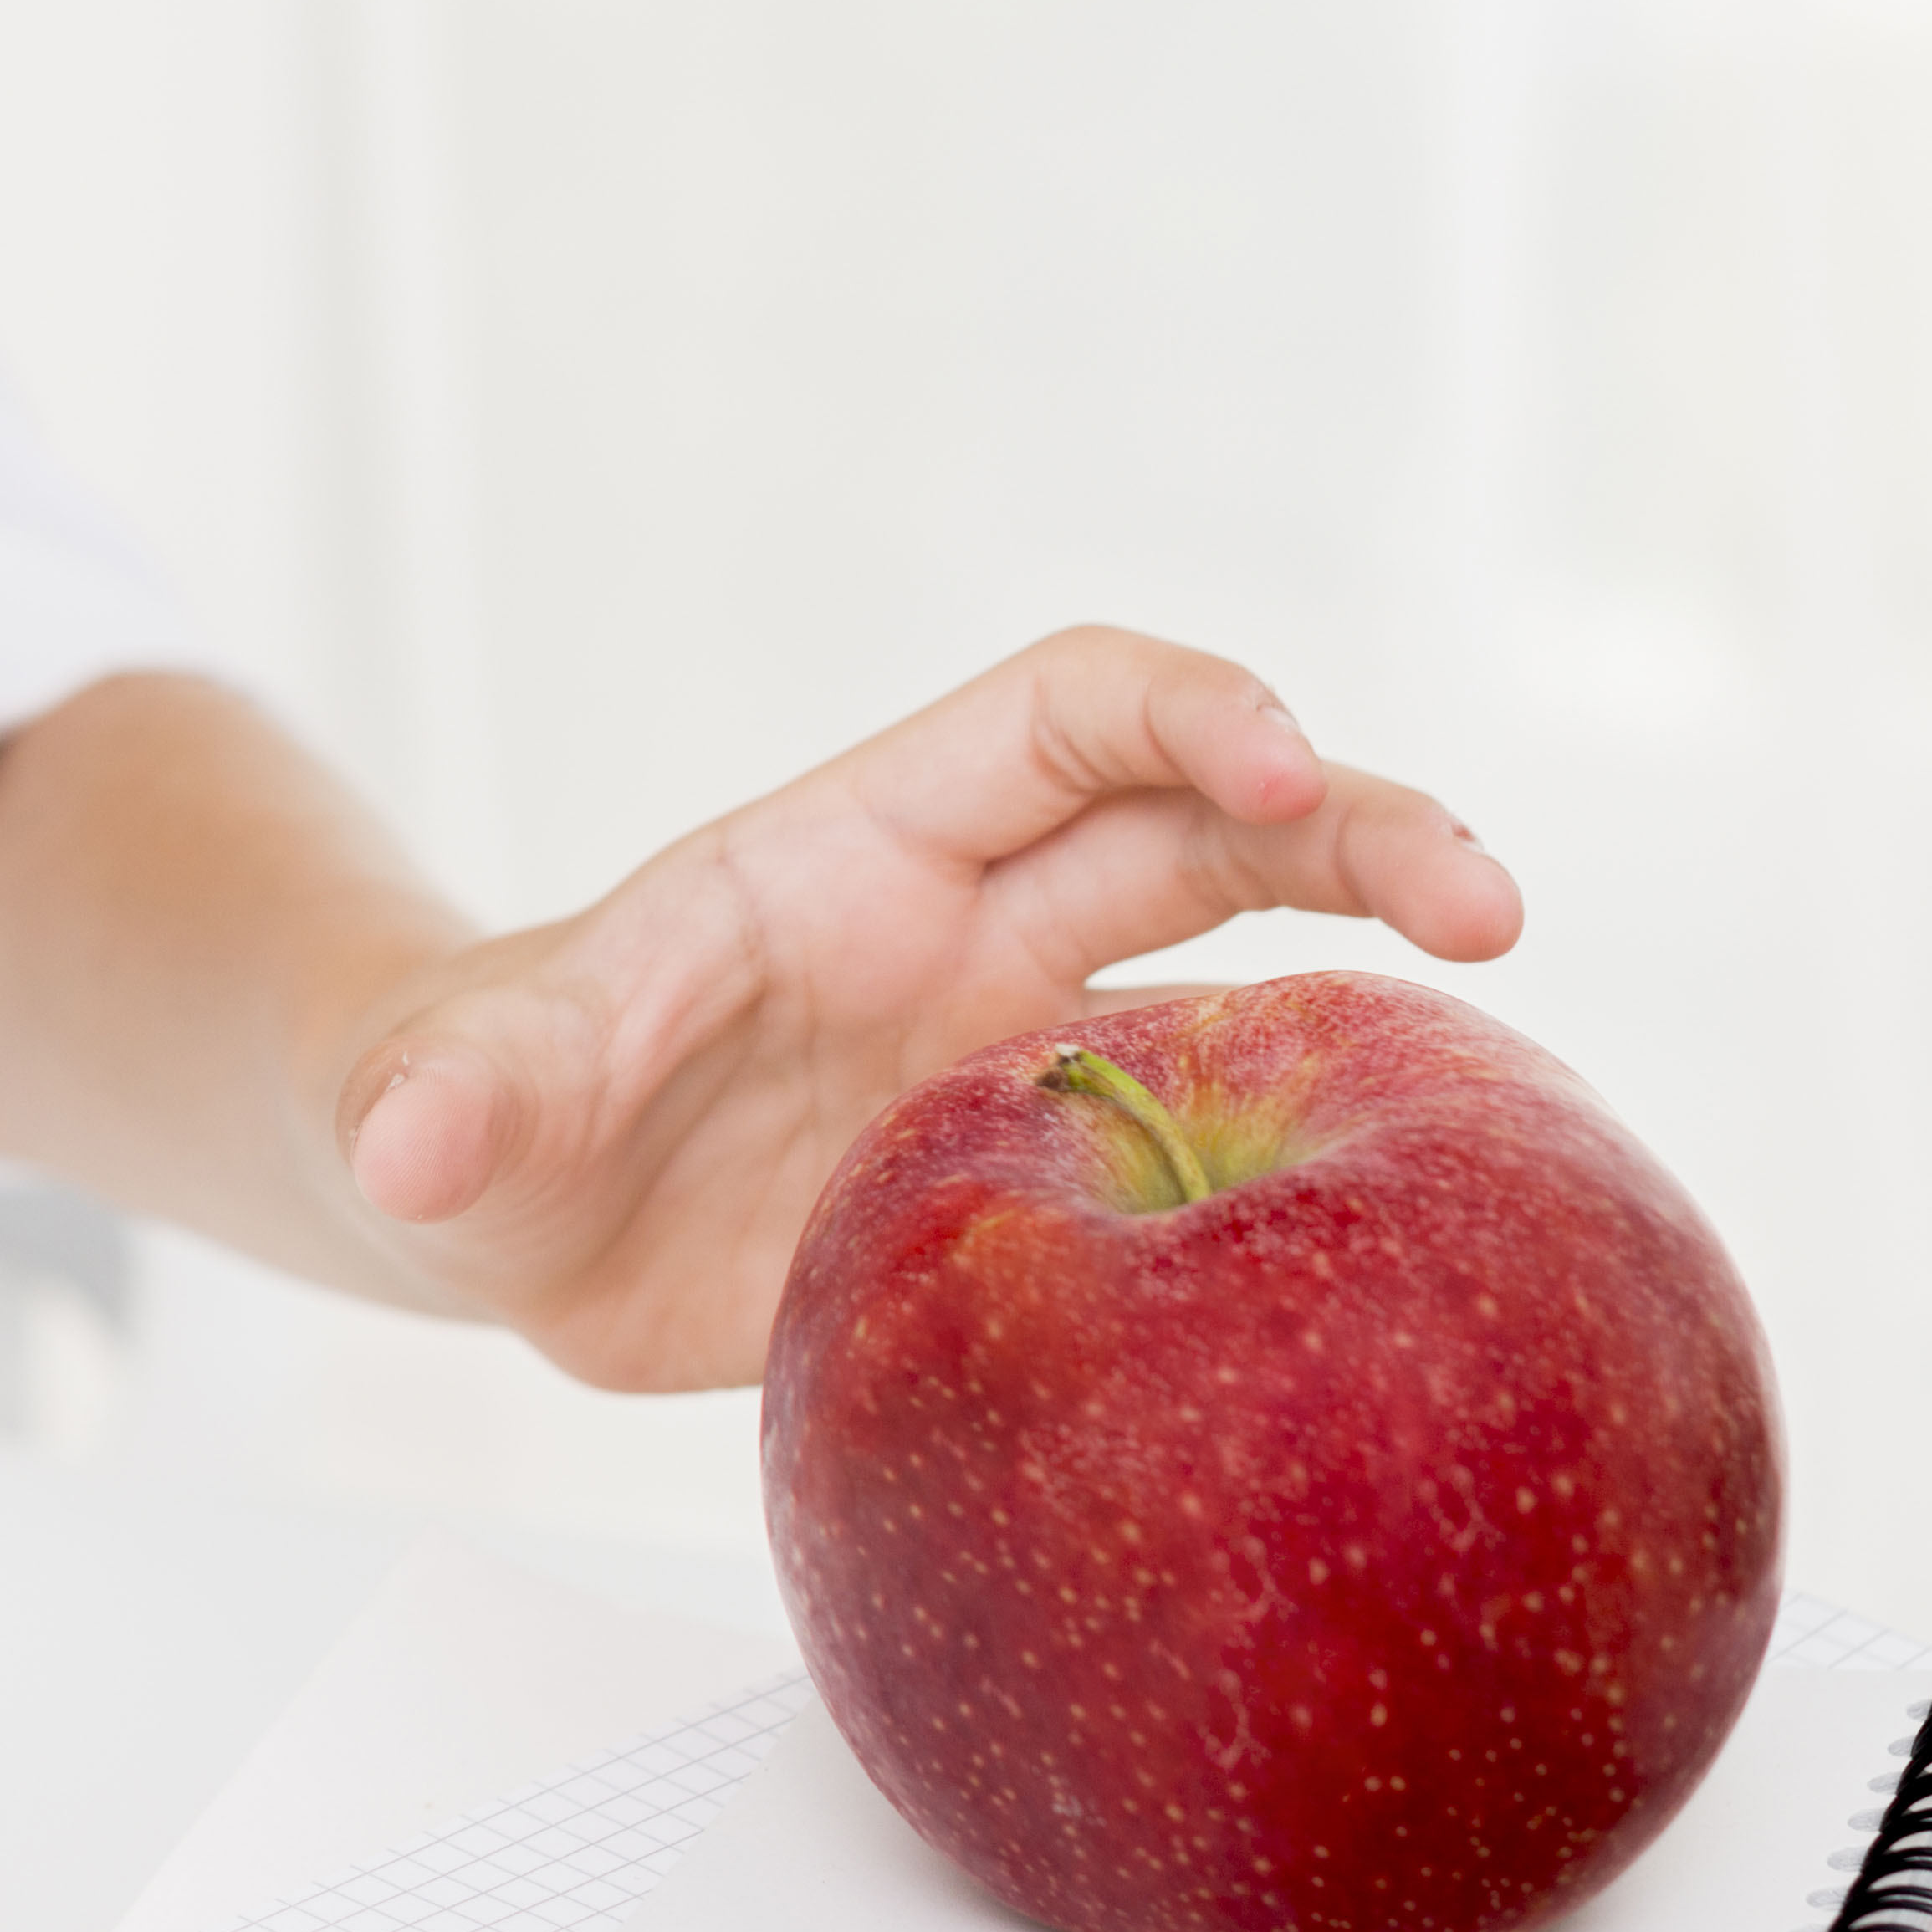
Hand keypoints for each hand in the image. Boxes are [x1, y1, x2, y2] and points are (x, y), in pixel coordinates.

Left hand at [335, 628, 1523, 1392]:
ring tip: (1522, 1051)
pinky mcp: (1034, 1193)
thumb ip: (449, 1108)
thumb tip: (408, 1157)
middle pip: (1206, 830)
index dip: (1181, 716)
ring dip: (1382, 995)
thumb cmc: (470, 1109)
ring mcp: (1014, 1061)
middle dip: (1358, 829)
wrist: (489, 1208)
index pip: (1060, 721)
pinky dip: (1323, 1159)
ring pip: (1245, 985)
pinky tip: (1440, 1216)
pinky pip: (1213, 1159)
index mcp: (853, 859)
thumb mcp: (447, 1105)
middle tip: (1491, 903)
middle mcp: (966, 936)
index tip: (1281, 769)